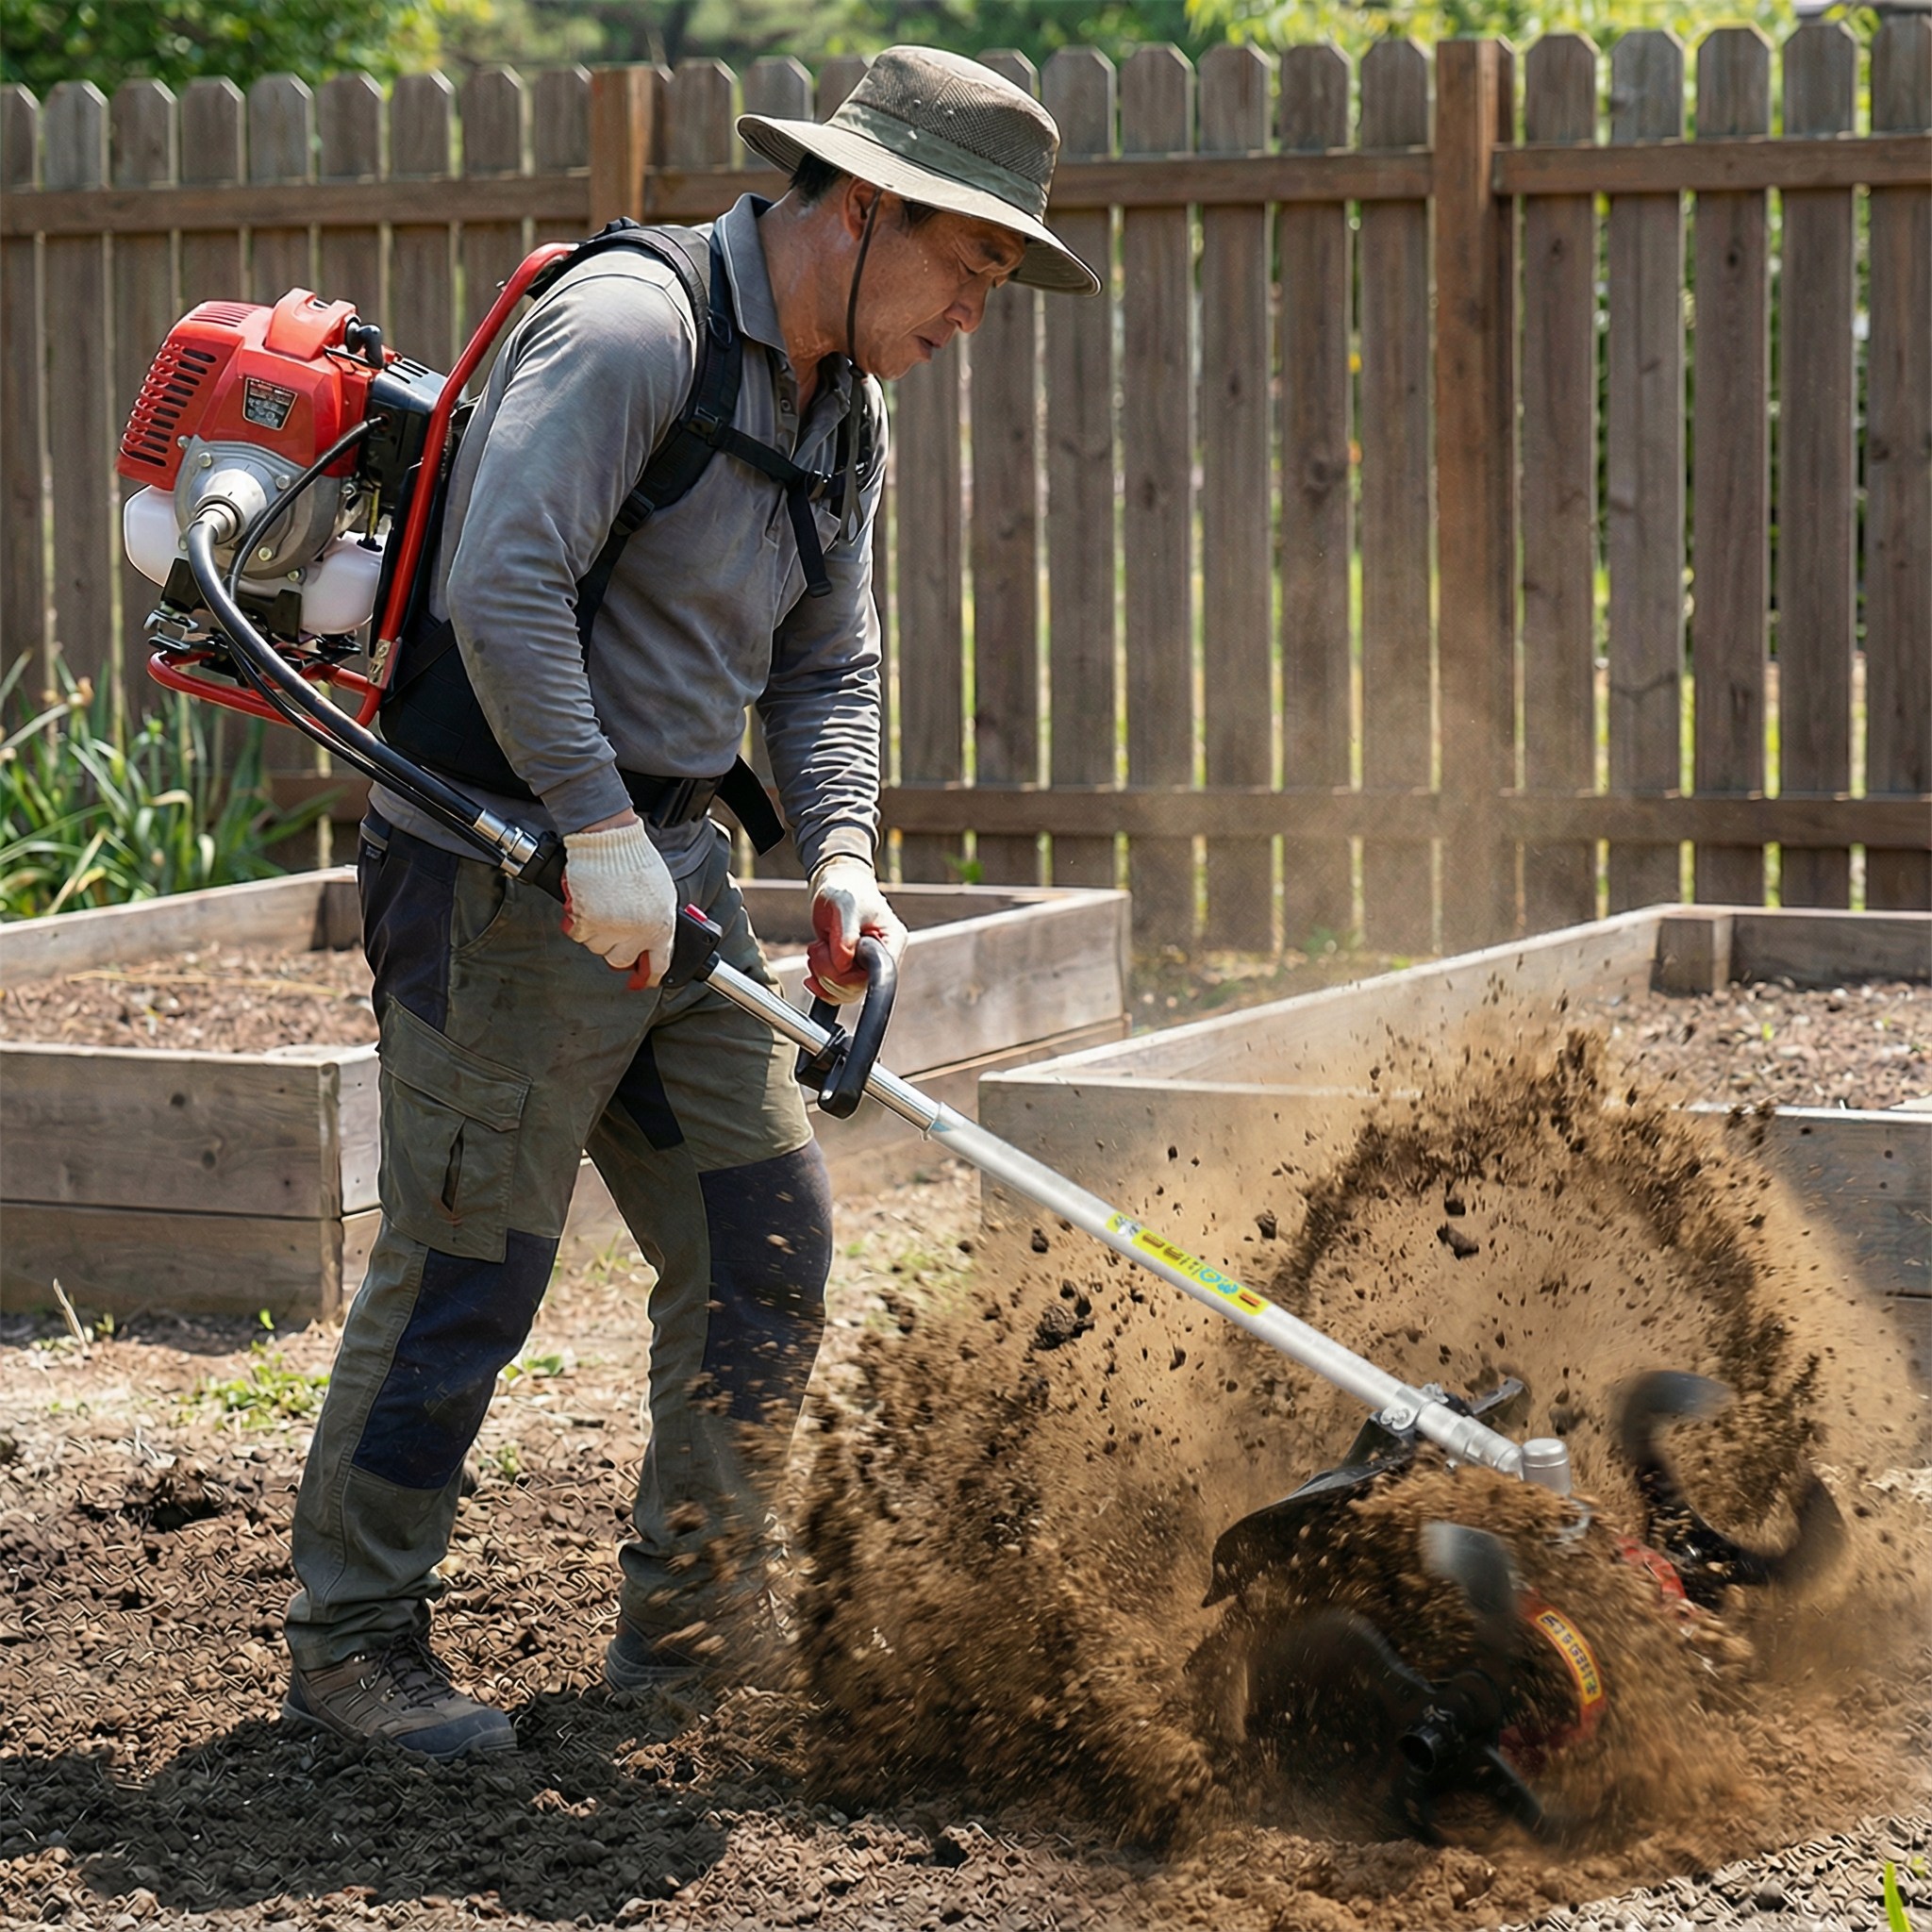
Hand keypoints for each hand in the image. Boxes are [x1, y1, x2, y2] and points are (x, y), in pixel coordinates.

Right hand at [561, 817, 676, 982]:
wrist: (610, 840)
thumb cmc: (636, 860)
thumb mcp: (663, 894)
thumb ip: (659, 921)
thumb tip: (654, 942)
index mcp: (661, 926)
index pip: (659, 964)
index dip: (650, 976)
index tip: (644, 980)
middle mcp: (637, 932)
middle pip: (621, 960)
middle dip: (617, 948)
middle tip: (613, 932)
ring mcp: (611, 928)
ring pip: (598, 948)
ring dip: (597, 933)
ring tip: (601, 909)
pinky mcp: (586, 921)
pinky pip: (578, 935)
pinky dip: (579, 924)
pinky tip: (586, 907)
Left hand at [806, 854, 907, 1002]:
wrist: (836, 885)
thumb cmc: (846, 888)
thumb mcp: (846, 905)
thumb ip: (846, 936)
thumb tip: (843, 964)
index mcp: (892, 940)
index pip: (879, 974)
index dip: (853, 975)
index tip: (835, 958)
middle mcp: (882, 956)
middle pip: (859, 987)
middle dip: (831, 973)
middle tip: (819, 949)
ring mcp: (865, 964)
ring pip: (845, 991)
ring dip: (822, 975)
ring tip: (816, 950)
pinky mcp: (850, 968)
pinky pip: (837, 990)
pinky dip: (820, 983)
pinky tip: (813, 967)